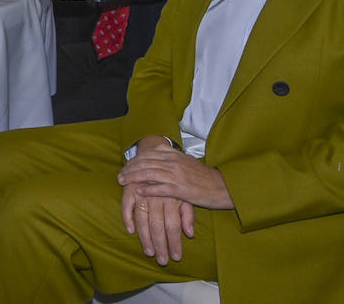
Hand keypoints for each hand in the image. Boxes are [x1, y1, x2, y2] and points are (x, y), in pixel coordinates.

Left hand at [117, 138, 232, 262]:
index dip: (134, 160)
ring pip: (149, 173)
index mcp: (175, 155)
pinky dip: (148, 189)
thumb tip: (156, 152)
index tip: (125, 166)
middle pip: (145, 162)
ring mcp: (177, 175)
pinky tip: (138, 191)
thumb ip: (171, 157)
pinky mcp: (181, 190)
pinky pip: (160, 188)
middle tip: (120, 176)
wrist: (223, 187)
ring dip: (133, 178)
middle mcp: (174, 162)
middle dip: (130, 169)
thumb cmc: (204, 176)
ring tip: (123, 182)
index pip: (148, 154)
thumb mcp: (187, 161)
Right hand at [122, 181, 193, 264]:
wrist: (156, 150)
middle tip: (161, 261)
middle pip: (158, 225)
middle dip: (160, 245)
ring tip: (148, 252)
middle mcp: (157, 196)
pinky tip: (130, 230)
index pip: (173, 225)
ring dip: (145, 237)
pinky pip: (127, 204)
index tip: (175, 257)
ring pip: (143, 219)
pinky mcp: (130, 186)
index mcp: (172, 197)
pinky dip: (127, 217)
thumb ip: (187, 213)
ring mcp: (142, 191)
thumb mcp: (185, 192)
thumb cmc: (174, 176)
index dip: (174, 242)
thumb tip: (190, 233)